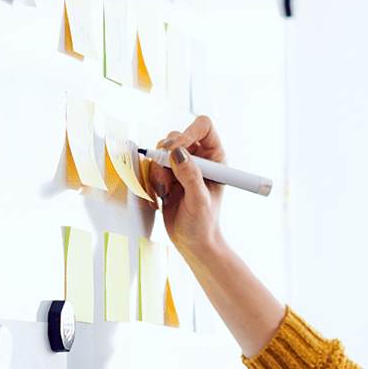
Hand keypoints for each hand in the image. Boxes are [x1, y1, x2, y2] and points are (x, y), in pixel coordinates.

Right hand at [150, 115, 225, 254]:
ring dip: (158, 171)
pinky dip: (152, 180)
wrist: (192, 242)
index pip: (203, 126)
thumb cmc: (203, 224)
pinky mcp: (167, 175)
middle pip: (177, 136)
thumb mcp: (199, 200)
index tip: (176, 149)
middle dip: (166, 155)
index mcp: (215, 157)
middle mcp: (199, 157)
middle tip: (166, 177)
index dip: (188, 131)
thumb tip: (177, 151)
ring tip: (166, 193)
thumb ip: (190, 175)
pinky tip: (162, 197)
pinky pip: (152, 165)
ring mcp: (181, 166)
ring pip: (161, 151)